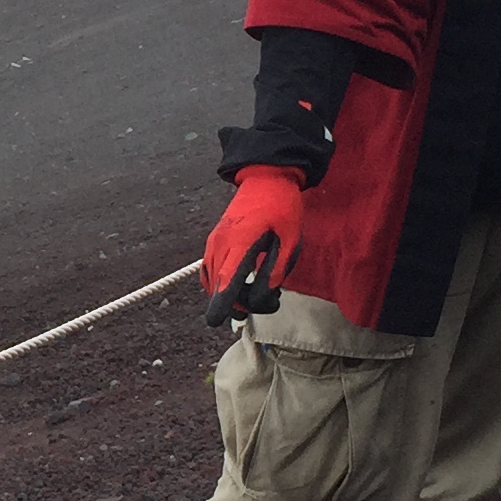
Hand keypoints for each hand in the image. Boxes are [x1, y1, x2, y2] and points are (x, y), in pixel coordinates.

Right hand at [202, 167, 305, 307]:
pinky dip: (220, 283)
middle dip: (240, 302)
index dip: (221, 303)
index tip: (215, 321)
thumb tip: (264, 296)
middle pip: (218, 286)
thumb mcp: (290, 240)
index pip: (227, 280)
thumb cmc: (282, 208)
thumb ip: (276, 270)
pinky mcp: (214, 241)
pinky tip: (237, 286)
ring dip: (231, 294)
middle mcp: (221, 243)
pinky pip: (210, 270)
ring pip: (212, 280)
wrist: (266, 179)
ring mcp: (214, 242)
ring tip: (260, 293)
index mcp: (241, 242)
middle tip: (272, 301)